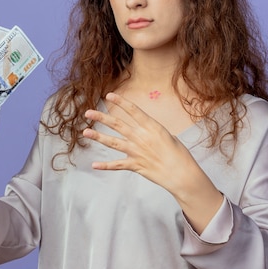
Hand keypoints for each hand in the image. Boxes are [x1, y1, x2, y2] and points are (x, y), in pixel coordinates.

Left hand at [82, 93, 223, 232]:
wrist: (181, 173)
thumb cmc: (178, 154)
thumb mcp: (167, 135)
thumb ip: (152, 131)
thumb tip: (144, 128)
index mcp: (151, 126)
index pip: (133, 110)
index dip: (120, 102)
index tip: (109, 96)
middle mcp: (141, 137)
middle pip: (117, 124)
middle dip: (101, 118)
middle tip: (88, 113)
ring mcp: (136, 151)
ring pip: (113, 142)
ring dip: (98, 137)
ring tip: (85, 132)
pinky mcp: (135, 165)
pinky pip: (117, 165)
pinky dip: (105, 165)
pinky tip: (94, 165)